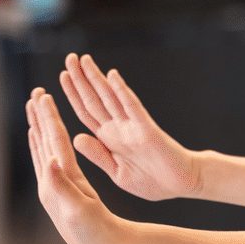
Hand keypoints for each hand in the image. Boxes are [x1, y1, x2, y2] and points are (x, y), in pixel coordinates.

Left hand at [26, 87, 120, 243]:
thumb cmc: (95, 231)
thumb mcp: (80, 210)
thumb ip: (64, 187)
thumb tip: (50, 162)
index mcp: (58, 182)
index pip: (53, 144)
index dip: (49, 119)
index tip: (44, 97)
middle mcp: (51, 181)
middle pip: (44, 141)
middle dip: (39, 116)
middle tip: (35, 93)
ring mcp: (53, 184)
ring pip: (43, 147)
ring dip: (38, 125)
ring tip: (33, 106)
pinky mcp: (59, 188)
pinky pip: (47, 158)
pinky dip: (42, 143)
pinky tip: (39, 136)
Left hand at [59, 54, 200, 200]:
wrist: (182, 184)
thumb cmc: (153, 181)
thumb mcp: (118, 173)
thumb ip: (98, 156)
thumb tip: (76, 138)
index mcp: (110, 140)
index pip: (86, 112)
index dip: (73, 95)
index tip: (62, 77)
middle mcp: (119, 128)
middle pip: (95, 99)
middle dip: (81, 80)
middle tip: (69, 58)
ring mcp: (132, 127)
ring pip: (110, 97)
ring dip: (96, 78)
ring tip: (83, 60)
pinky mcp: (147, 130)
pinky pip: (132, 107)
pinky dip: (122, 91)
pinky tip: (112, 76)